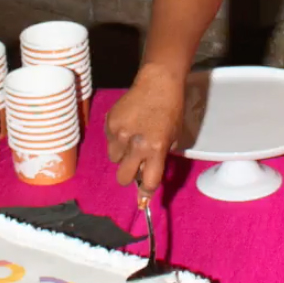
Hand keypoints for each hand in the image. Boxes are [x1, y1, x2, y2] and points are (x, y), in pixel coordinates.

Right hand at [104, 65, 183, 200]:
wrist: (158, 82)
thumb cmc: (171, 109)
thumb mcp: (173, 136)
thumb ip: (160, 156)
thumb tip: (147, 174)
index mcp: (155, 148)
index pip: (148, 182)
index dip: (145, 193)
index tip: (143, 200)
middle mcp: (136, 144)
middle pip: (123, 178)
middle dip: (129, 175)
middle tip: (135, 165)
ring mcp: (119, 134)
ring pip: (114, 159)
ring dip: (122, 155)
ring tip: (132, 139)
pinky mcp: (109, 124)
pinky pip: (109, 142)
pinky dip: (116, 139)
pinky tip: (127, 126)